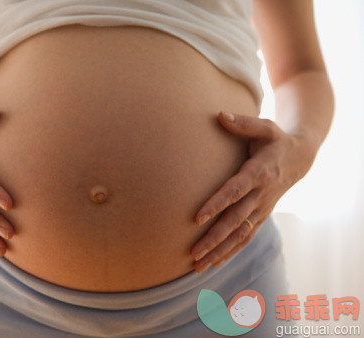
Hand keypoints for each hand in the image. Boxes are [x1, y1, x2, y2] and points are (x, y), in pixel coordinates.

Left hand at [190, 111, 317, 272]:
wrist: (299, 158)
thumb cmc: (275, 140)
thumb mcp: (264, 126)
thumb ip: (243, 123)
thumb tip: (219, 115)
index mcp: (259, 173)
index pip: (234, 191)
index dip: (216, 204)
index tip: (196, 218)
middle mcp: (261, 195)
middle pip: (235, 221)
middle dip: (213, 238)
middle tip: (192, 253)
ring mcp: (262, 209)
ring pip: (240, 235)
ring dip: (219, 252)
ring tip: (197, 266)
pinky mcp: (261, 216)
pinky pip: (246, 238)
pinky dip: (231, 252)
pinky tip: (214, 263)